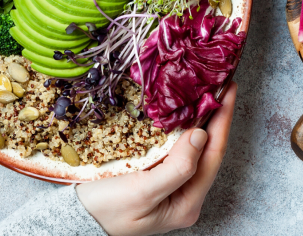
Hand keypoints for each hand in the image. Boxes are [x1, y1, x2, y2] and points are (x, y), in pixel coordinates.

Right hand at [77, 82, 236, 235]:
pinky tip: (182, 111)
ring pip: (193, 148)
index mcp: (186, 204)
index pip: (213, 156)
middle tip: (220, 83)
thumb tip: (201, 136)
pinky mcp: (157, 177)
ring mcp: (172, 187)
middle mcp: (184, 196)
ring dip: (201, 119)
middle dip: (216, 117)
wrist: (74, 219)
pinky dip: (181, 127)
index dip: (222, 121)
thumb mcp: (141, 193)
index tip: (228, 90)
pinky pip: (177, 149)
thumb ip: (176, 168)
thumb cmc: (104, 211)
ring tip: (206, 91)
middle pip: (208, 151)